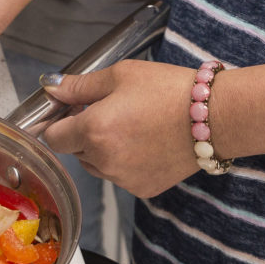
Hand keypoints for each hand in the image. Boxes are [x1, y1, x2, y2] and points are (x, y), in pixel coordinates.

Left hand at [42, 63, 201, 197]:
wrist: (213, 116)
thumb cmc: (168, 90)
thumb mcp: (121, 75)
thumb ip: (80, 85)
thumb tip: (51, 88)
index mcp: (94, 130)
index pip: (53, 137)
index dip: (57, 122)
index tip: (70, 111)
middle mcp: (104, 160)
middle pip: (75, 151)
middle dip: (84, 133)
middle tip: (110, 110)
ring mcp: (124, 179)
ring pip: (97, 165)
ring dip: (102, 149)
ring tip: (132, 125)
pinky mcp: (143, 189)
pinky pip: (120, 176)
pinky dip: (125, 162)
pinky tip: (146, 142)